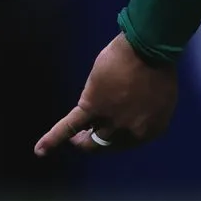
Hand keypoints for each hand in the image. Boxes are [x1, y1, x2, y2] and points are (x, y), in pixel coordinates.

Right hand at [34, 34, 179, 155]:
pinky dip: (52, 140)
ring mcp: (111, 121)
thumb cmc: (158, 65)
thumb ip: (146, 110)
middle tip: (89, 136)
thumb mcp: (160, 96)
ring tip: (74, 140)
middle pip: (109, 143)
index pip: (130, 141)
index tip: (112, 130)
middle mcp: (131, 131)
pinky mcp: (92, 108)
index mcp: (152, 128)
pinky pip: (69, 126)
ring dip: (80, 140)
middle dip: (99, 140)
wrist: (149, 49)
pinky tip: (39, 150)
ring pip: (90, 139)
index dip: (118, 135)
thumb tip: (133, 111)